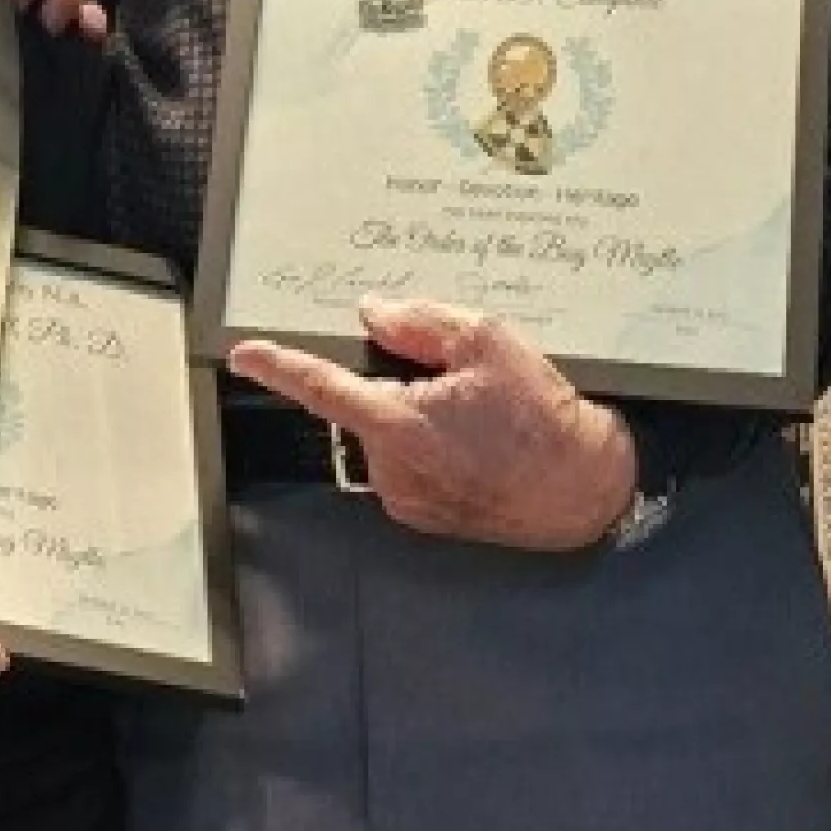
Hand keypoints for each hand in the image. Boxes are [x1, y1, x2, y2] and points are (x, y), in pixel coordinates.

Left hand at [228, 300, 637, 551]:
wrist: (585, 491)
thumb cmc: (543, 418)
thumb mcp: (488, 343)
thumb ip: (421, 323)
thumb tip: (376, 314)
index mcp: (397, 423)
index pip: (321, 387)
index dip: (278, 367)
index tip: (245, 355)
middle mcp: (390, 468)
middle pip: (367, 405)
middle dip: (397, 381)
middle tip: (458, 378)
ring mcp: (405, 498)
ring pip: (388, 434)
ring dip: (416, 415)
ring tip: (480, 416)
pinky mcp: (423, 516)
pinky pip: (408, 464)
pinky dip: (430, 445)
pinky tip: (478, 442)